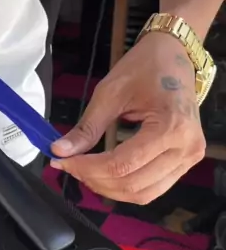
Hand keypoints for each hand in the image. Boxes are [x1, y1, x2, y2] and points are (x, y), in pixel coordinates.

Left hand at [51, 32, 205, 203]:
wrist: (175, 56)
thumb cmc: (145, 67)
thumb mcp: (110, 93)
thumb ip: (87, 128)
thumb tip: (60, 151)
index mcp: (171, 127)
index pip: (122, 164)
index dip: (87, 168)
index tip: (62, 161)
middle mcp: (187, 148)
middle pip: (132, 184)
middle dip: (95, 180)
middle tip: (69, 165)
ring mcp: (190, 158)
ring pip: (143, 194)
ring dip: (109, 189)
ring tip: (85, 171)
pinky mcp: (186, 162)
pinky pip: (153, 188)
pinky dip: (126, 187)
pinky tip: (105, 174)